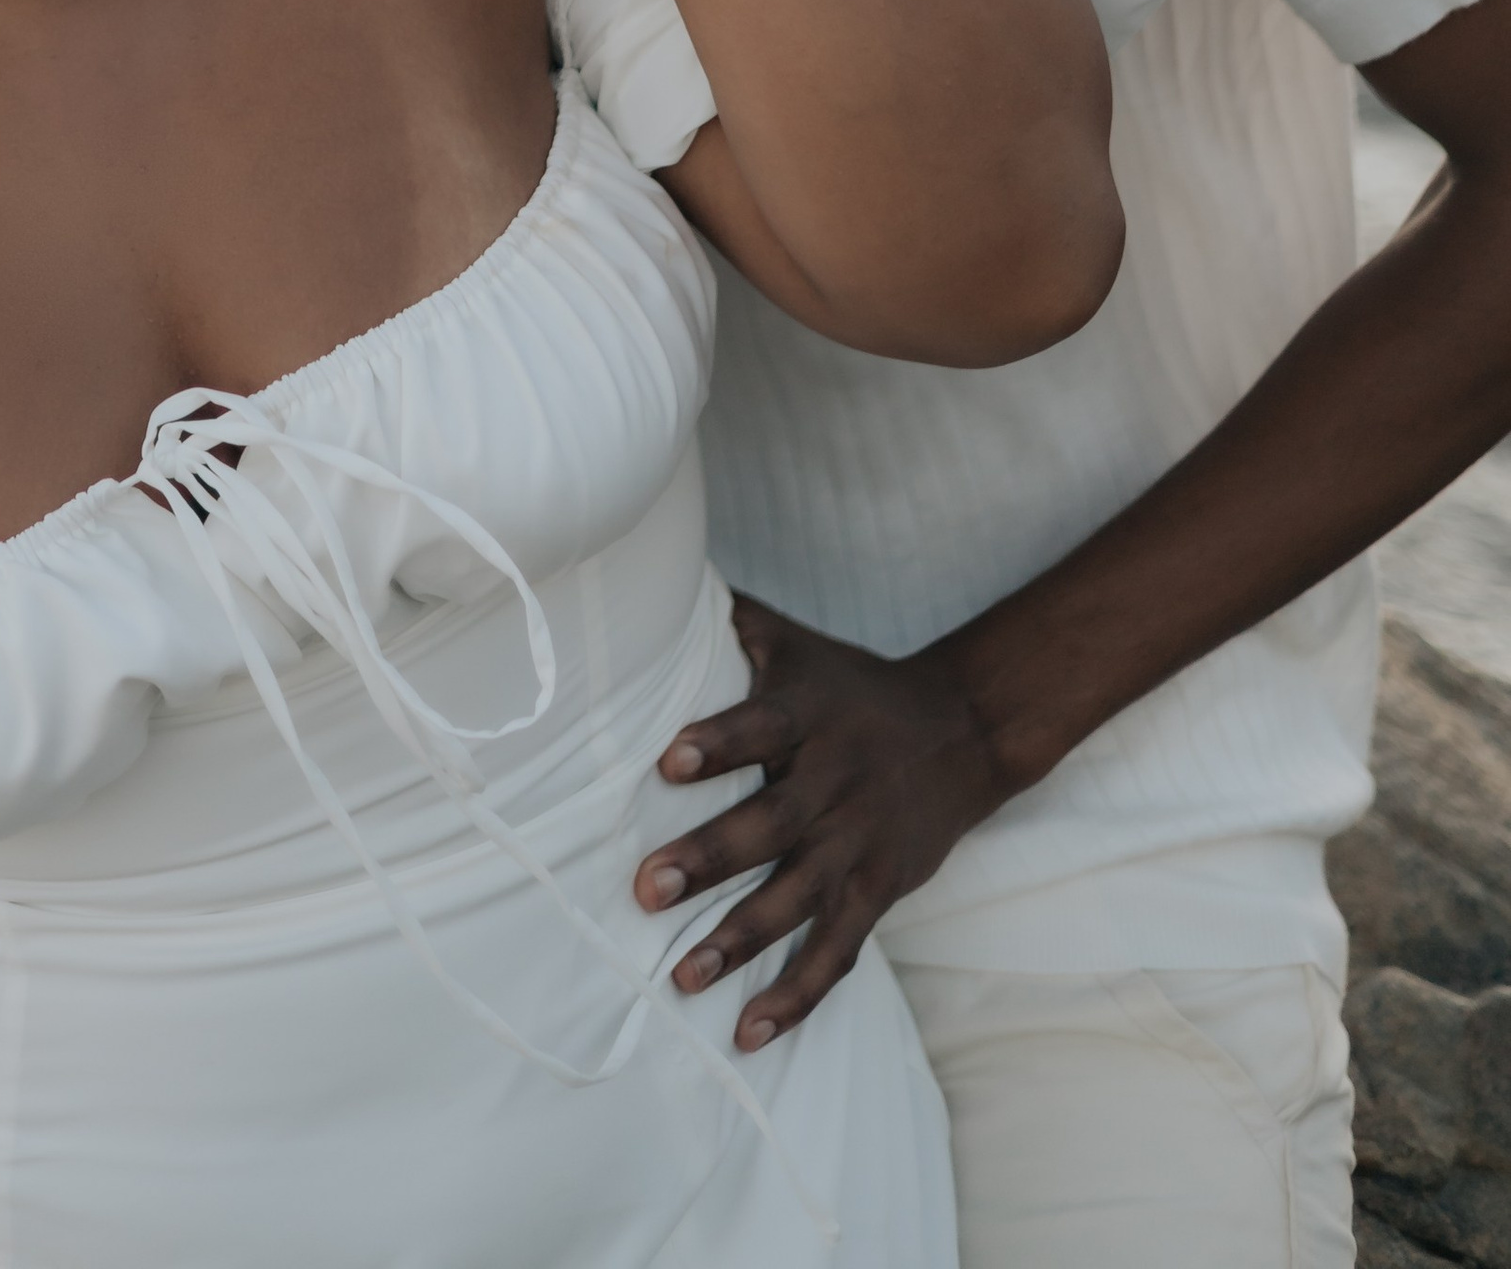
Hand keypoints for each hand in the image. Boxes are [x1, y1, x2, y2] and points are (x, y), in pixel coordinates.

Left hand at [634, 598, 1011, 1050]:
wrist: (963, 731)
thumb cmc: (851, 684)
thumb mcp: (796, 644)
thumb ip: (730, 622)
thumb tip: (646, 578)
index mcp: (809, 716)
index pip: (760, 727)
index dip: (718, 744)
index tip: (666, 761)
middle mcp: (834, 782)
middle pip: (770, 824)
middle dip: (709, 858)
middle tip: (646, 888)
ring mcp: (858, 844)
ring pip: (799, 900)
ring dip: (740, 940)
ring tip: (682, 977)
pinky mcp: (878, 890)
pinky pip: (836, 951)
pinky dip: (796, 995)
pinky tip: (749, 1031)